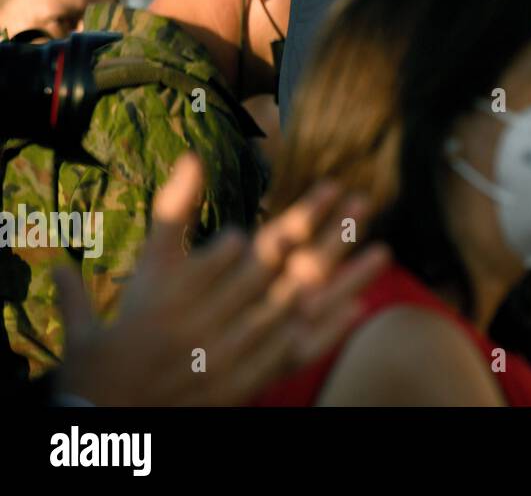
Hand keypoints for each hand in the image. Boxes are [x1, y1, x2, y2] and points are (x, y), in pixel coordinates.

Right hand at [54, 153, 388, 405]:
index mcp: (179, 292)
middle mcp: (204, 321)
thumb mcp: (143, 271)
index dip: (280, 223)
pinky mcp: (242, 383)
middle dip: (321, 232)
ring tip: (381, 250)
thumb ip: (170, 213)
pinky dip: (325, 330)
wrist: (106, 417)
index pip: (236, 251)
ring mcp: (227, 354)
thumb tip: (192, 155)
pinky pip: (292, 353)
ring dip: (340, 278)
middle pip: (274, 269)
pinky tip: (358, 306)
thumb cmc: (115, 341)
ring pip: (294, 307)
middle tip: (360, 199)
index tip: (324, 190)